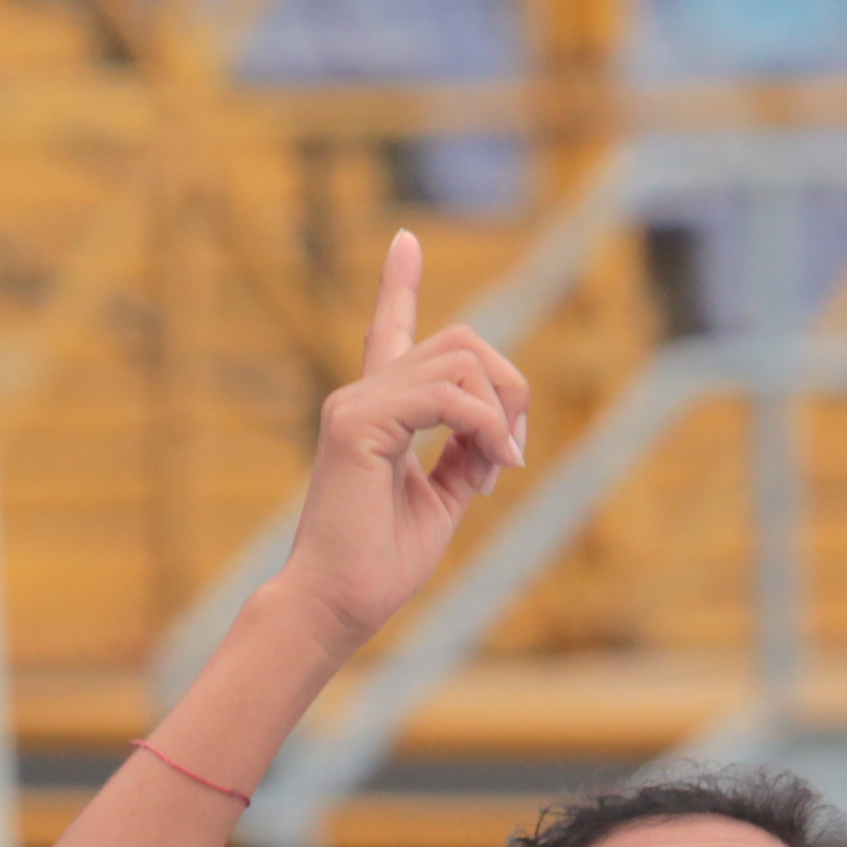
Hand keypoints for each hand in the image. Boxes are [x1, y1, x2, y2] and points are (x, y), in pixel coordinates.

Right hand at [261, 231, 531, 663]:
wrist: (336, 606)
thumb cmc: (379, 565)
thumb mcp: (440, 502)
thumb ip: (464, 458)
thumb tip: (499, 432)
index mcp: (376, 411)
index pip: (388, 331)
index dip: (398, 284)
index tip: (405, 241)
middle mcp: (361, 396)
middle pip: (461, 342)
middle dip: (509, 389)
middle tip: (510, 456)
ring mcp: (356, 404)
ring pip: (461, 361)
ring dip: (502, 415)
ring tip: (497, 469)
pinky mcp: (358, 423)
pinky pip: (448, 397)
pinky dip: (486, 428)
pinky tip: (492, 468)